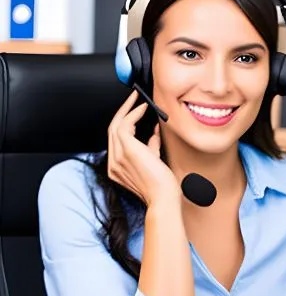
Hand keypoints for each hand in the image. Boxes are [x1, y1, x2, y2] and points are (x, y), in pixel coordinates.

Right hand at [107, 90, 180, 205]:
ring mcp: (118, 157)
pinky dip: (134, 114)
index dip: (124, 121)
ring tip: (138, 99)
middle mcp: (114, 162)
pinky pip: (125, 125)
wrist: (163, 197)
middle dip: (123, 111)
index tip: (135, 110)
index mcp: (117, 167)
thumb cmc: (161, 185)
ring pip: (115, 125)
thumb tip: (154, 128)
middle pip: (112, 129)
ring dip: (127, 109)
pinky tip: (143, 108)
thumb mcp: (154, 161)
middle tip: (134, 97)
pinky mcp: (126, 151)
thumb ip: (151, 145)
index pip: (115, 139)